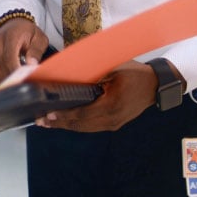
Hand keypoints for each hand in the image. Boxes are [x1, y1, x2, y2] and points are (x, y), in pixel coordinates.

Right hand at [0, 17, 48, 84]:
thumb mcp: (38, 38)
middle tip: (31, 82)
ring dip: (12, 81)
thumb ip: (36, 51)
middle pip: (4, 69)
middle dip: (18, 79)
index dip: (18, 72)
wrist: (11, 26)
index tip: (29, 79)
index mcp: (9, 37)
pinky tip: (16, 77)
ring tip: (24, 78)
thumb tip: (31, 65)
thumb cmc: (26, 33)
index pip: (10, 59)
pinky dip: (6, 81)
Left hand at [34, 60, 157, 131]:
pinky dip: (77, 125)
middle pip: (81, 124)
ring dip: (66, 125)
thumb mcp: (115, 69)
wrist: (156, 86)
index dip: (65, 115)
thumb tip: (71, 74)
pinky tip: (65, 122)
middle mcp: (112, 118)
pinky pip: (92, 127)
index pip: (83, 113)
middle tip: (40, 121)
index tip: (49, 114)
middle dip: (60, 123)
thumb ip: (95, 74)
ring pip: (85, 128)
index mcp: (112, 105)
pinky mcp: (114, 124)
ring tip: (47, 122)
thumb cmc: (135, 73)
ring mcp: (114, 123)